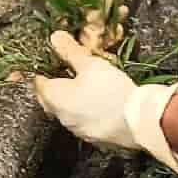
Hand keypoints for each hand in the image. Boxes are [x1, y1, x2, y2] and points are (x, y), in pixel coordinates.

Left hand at [31, 30, 140, 151]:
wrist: (139, 120)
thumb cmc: (111, 89)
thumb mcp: (91, 64)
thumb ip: (70, 52)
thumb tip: (54, 38)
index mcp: (55, 98)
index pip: (38, 84)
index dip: (43, 71)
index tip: (50, 63)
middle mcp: (61, 117)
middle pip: (49, 101)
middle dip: (53, 88)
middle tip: (63, 75)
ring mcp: (77, 131)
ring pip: (66, 114)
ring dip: (69, 102)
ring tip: (82, 89)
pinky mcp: (93, 139)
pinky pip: (82, 124)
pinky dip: (85, 114)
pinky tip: (97, 106)